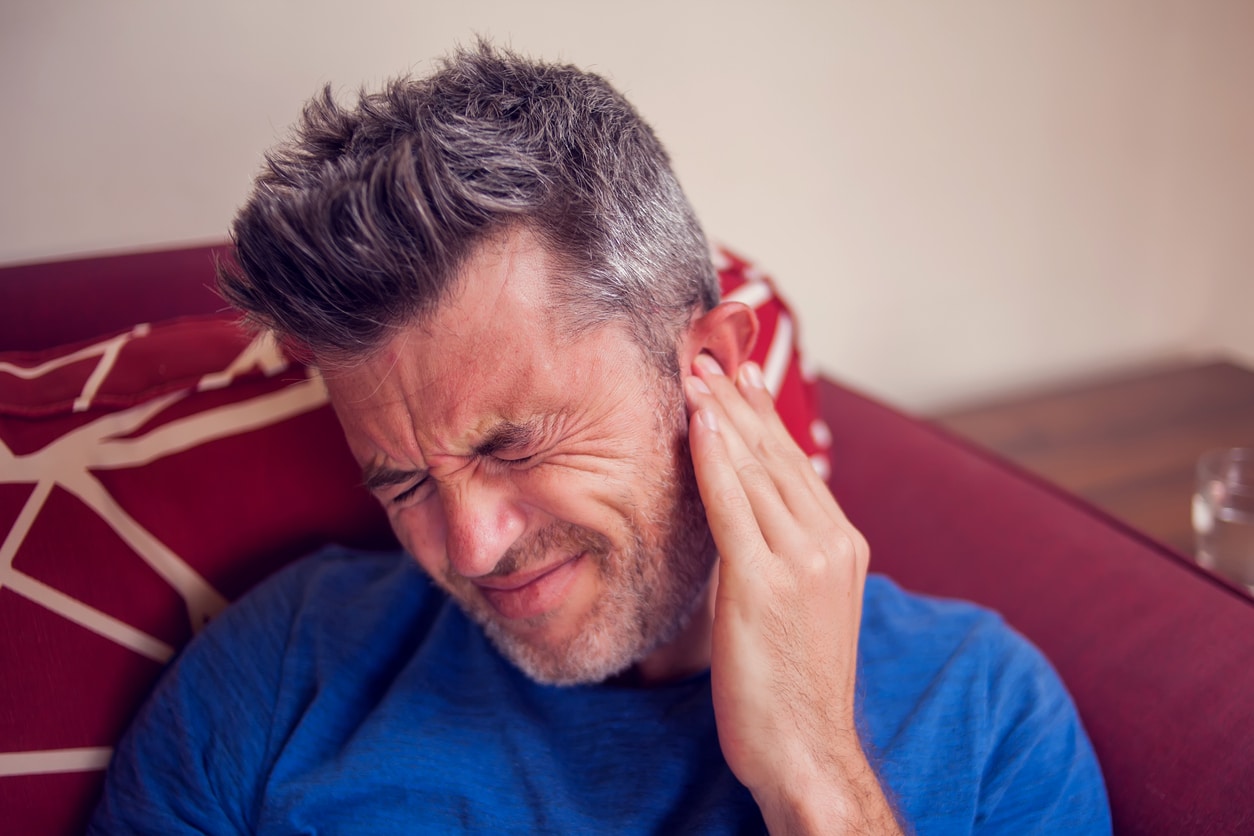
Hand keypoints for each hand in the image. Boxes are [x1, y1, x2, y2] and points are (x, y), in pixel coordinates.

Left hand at [684, 355, 899, 833]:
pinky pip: (735, 506)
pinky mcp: (768, 584)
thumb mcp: (795, 604)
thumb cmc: (790, 683)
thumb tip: (739, 514)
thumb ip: (776, 552)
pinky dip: (716, 458)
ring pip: (757, 471)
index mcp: (842, 545)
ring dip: (722, 415)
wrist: (805, 749)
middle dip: (739, 400)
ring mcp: (804, 562)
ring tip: (694, 372)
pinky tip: (698, 421)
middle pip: (776, 456)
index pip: (794, 464)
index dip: (762, 415)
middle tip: (707, 354)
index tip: (739, 375)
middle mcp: (832, 543)